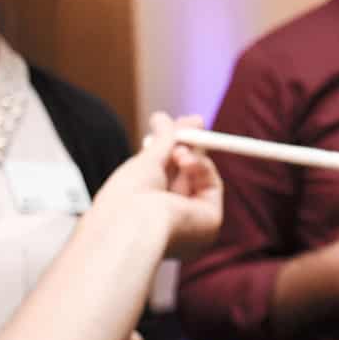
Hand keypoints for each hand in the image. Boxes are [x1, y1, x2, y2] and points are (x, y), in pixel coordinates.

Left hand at [99, 113, 221, 257]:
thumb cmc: (126, 198)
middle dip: (191, 146)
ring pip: (201, 177)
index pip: (166, 178)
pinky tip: (183, 161)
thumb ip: (160, 140)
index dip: (172, 151)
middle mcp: (172, 222)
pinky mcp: (209, 222)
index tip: (174, 127)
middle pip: (188, 176)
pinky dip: (202, 166)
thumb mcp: (144, 162)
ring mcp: (192, 223)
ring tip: (176, 153)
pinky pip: (212, 184)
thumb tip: (162, 116)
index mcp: (149, 214)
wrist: (132, 223)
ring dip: (190, 155)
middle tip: (193, 122)